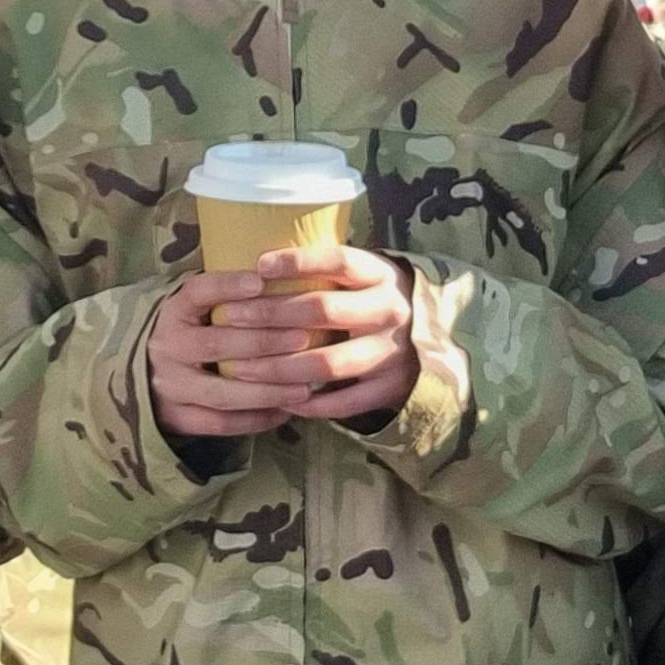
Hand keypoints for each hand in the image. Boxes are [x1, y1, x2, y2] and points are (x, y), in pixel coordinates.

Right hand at [147, 271, 301, 443]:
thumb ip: (231, 297)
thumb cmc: (192, 333)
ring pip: (222, 392)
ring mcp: (170, 385)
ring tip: (303, 387)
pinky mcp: (177, 418)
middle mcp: (167, 347)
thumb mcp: (198, 308)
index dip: (227, 286)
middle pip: (216, 344)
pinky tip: (285, 411)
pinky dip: (256, 419)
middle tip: (303, 338)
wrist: (146, 374)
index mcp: (173, 312)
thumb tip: (284, 276)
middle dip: (264, 342)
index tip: (261, 281)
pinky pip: (220, 423)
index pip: (197, 292)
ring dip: (267, 390)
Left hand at [192, 244, 421, 426]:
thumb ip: (326, 270)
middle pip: (323, 310)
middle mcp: (389, 310)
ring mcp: (392, 352)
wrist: (435, 338)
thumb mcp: (364, 274)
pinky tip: (277, 399)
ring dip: (279, 367)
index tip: (258, 265)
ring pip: (327, 363)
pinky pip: (344, 402)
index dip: (298, 262)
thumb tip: (257, 261)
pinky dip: (308, 403)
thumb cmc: (376, 299)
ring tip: (240, 368)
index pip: (338, 261)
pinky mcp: (391, 387)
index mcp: (380, 275)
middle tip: (230, 317)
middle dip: (270, 315)